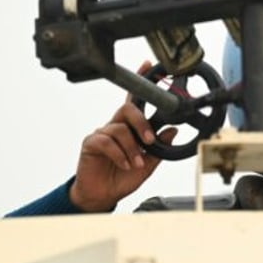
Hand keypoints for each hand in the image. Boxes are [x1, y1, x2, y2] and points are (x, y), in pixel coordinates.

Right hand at [69, 61, 176, 211]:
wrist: (103, 196)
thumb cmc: (123, 177)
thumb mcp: (148, 165)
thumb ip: (160, 148)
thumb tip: (172, 131)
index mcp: (129, 128)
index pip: (134, 100)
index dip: (139, 81)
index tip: (148, 65)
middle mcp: (115, 126)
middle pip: (127, 109)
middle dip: (141, 123)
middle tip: (149, 140)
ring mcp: (101, 134)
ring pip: (119, 128)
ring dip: (131, 148)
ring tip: (135, 163)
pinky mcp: (90, 144)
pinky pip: (105, 141)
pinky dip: (119, 154)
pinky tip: (124, 164)